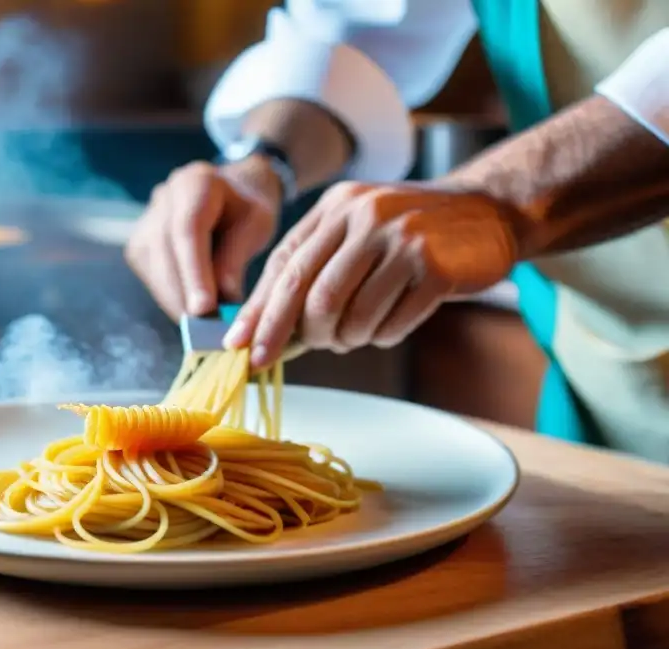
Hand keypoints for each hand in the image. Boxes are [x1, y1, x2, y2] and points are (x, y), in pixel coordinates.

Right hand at [125, 156, 281, 318]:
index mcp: (196, 182)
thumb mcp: (256, 225)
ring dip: (174, 300)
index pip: (188, 230)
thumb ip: (236, 258)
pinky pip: (150, 274)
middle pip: (163, 250)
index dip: (193, 271)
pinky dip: (169, 296)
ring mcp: (146, 219)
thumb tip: (223, 301)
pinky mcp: (140, 242)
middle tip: (206, 329)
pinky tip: (189, 309)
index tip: (204, 309)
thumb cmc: (248, 208)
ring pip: (152, 266)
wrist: (232, 191)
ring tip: (201, 324)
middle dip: (182, 293)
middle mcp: (164, 197)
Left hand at [224, 181, 523, 366]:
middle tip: (276, 361)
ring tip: (353, 334)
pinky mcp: (435, 267)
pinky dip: (381, 336)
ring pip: (349, 315)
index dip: (259, 310)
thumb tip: (265, 330)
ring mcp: (402, 240)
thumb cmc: (409, 233)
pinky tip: (388, 325)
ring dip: (344, 339)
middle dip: (286, 336)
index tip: (240, 346)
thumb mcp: (356, 232)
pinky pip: (391, 324)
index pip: (285, 264)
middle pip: (309, 293)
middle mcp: (365, 216)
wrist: (489, 211)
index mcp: (336, 206)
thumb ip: (314, 270)